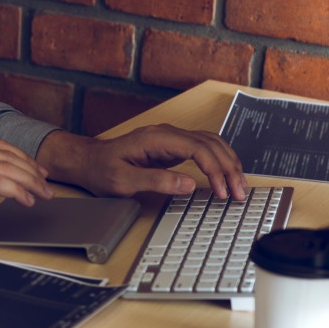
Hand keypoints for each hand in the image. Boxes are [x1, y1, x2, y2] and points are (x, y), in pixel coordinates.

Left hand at [36, 125, 246, 199]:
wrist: (89, 160)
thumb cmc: (102, 170)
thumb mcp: (124, 181)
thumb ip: (156, 181)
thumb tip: (188, 184)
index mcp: (157, 138)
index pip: (198, 148)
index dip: (214, 170)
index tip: (222, 191)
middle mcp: (168, 133)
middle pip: (211, 144)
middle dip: (229, 168)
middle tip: (240, 193)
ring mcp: (172, 138)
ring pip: (212, 143)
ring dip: (228, 163)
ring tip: (239, 186)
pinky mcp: (173, 147)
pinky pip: (204, 149)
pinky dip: (219, 161)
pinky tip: (226, 175)